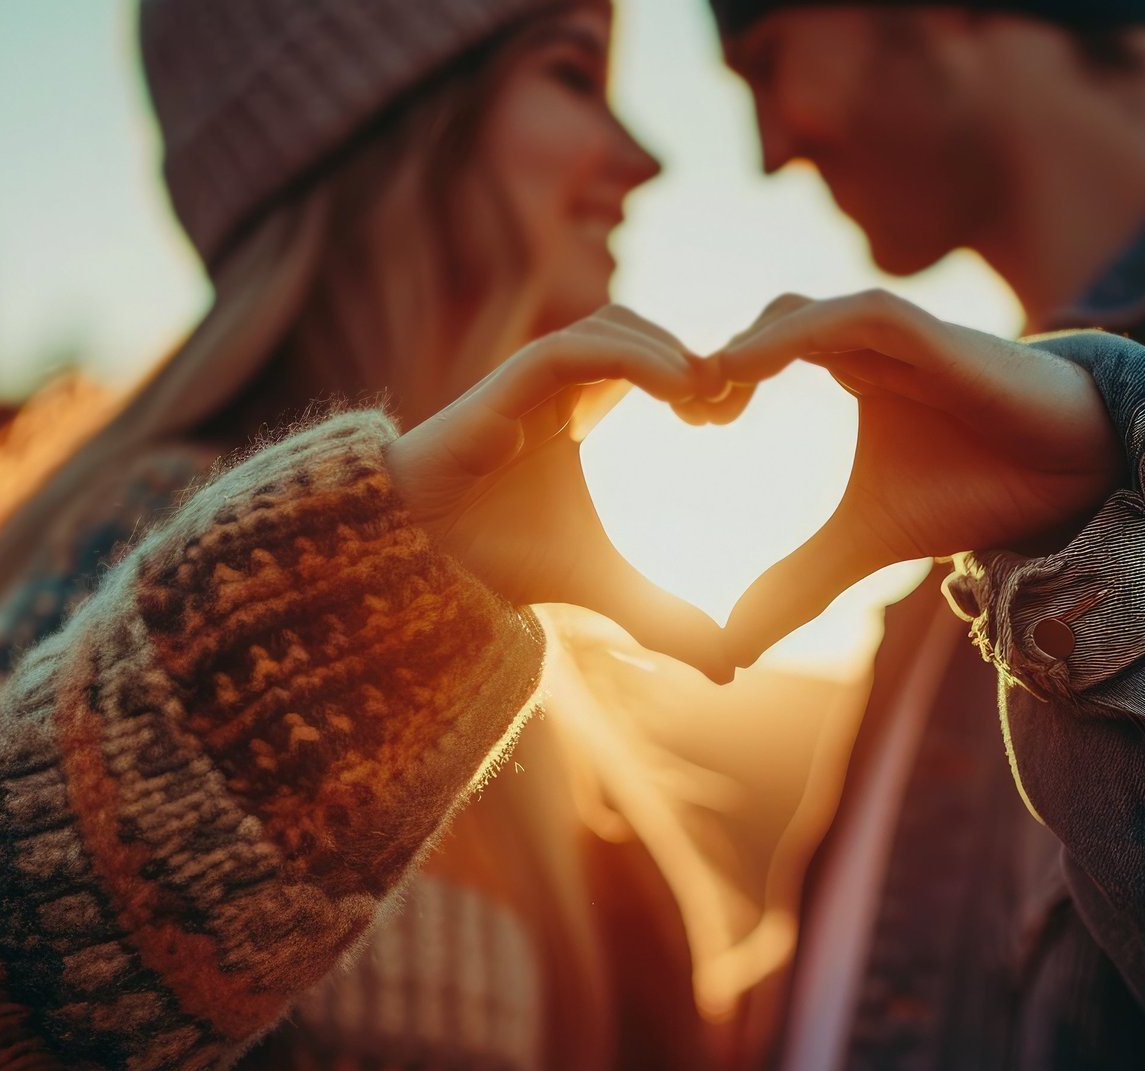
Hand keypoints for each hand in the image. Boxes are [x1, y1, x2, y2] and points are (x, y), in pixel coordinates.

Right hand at [388, 304, 733, 680]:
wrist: (415, 562)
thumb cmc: (491, 560)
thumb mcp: (599, 585)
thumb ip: (660, 617)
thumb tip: (728, 670)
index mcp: (578, 412)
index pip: (650, 364)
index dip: (695, 377)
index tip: (730, 418)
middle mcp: (557, 385)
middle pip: (638, 332)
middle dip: (690, 356)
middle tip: (728, 405)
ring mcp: (529, 380)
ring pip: (611, 326)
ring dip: (666, 349)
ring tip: (708, 395)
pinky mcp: (506, 384)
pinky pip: (575, 347)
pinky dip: (632, 356)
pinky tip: (679, 388)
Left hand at [706, 290, 1123, 665]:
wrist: (1075, 477)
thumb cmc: (979, 487)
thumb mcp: (868, 542)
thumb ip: (802, 582)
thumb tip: (733, 648)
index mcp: (850, 370)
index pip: (761, 352)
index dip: (717, 380)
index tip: (686, 428)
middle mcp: (866, 342)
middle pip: (769, 325)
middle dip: (719, 361)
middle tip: (689, 415)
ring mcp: (898, 334)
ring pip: (801, 311)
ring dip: (747, 346)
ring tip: (705, 393)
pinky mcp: (932, 335)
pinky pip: (853, 315)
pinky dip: (794, 334)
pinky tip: (747, 368)